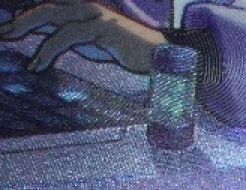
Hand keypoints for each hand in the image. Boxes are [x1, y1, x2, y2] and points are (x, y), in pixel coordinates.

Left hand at [0, 1, 165, 73]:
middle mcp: (87, 6)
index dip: (28, 18)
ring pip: (51, 15)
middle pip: (45, 7)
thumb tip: (55, 46)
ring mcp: (95, 14)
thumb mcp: (99, 46)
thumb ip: (78, 42)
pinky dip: (49, 49)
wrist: (166, 58)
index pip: (50, 9)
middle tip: (2, 32)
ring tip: (10, 40)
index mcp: (85, 10)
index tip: (11, 30)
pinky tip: (38, 63)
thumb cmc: (135, 55)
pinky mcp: (101, 27)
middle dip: (20, 19)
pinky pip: (67, 35)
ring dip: (27, 27)